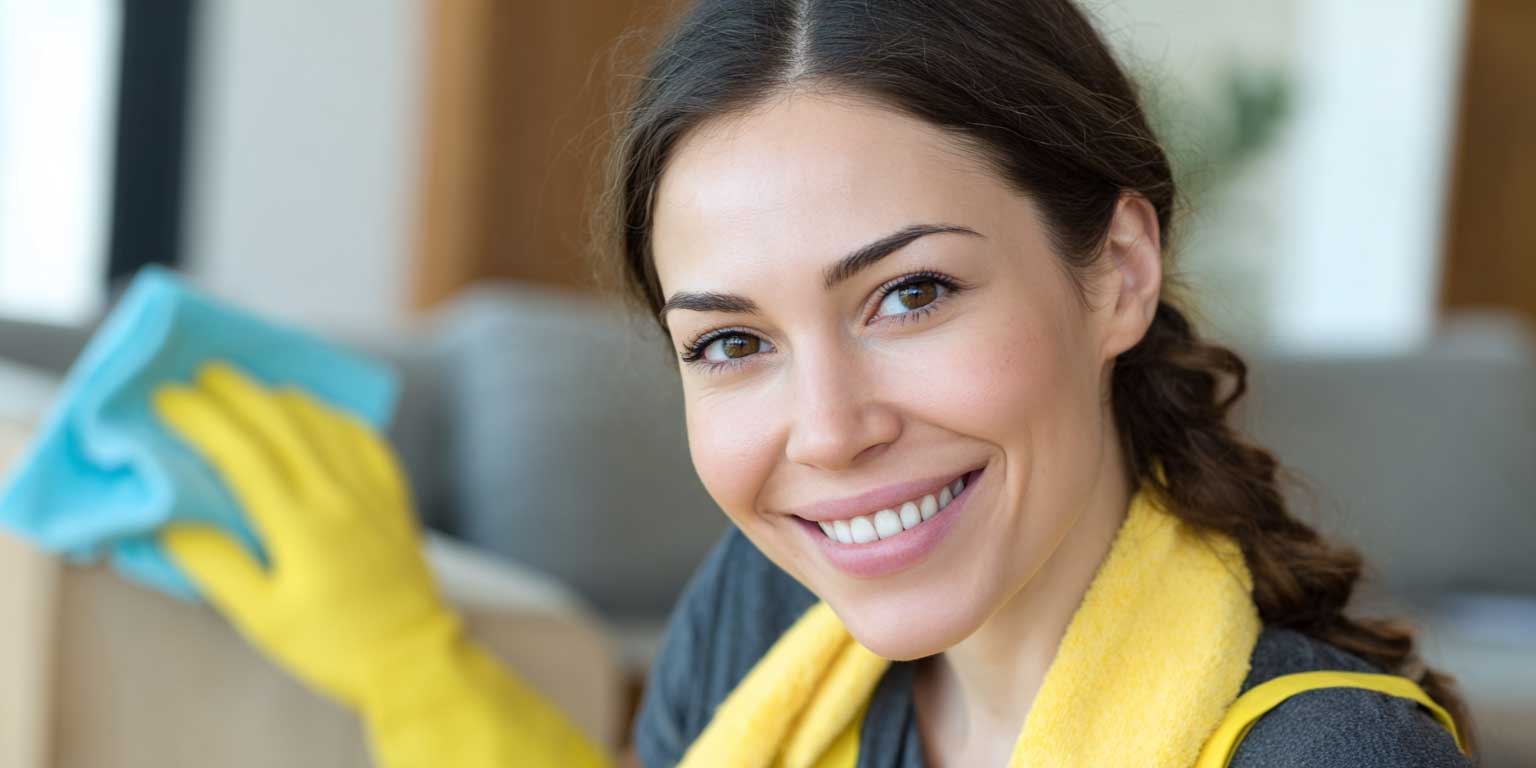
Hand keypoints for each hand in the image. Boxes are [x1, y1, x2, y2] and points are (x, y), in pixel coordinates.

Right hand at [156, 363, 609, 766]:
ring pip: (323, 423)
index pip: (243, 453)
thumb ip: (215, 564)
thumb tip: (167, 519)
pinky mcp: (394, 497)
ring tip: (248, 388)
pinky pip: (363, 439)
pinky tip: (315, 413)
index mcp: (300, 524)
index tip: (168, 398)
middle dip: (237, 392)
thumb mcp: (262, 618)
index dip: (202, 419)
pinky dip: (332, 416)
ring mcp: (372, 492)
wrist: (412, 658)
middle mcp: (338, 496)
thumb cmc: (330, 644)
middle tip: (200, 374)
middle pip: (282, 423)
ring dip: (281, 397)